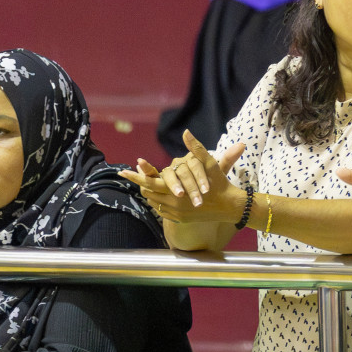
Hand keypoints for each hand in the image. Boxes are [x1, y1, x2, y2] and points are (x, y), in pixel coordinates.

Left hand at [121, 130, 246, 223]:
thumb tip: (187, 132)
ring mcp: (175, 213)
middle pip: (147, 192)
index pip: (148, 182)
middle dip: (139, 182)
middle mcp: (173, 203)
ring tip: (145, 181)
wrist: (230, 207)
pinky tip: (158, 192)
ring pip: (153, 201)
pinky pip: (161, 210)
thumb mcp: (210, 163)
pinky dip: (157, 200)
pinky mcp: (179, 219)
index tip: (122, 171)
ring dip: (148, 191)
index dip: (135, 176)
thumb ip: (196, 148)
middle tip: (129, 174)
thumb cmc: (220, 183)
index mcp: (177, 190)